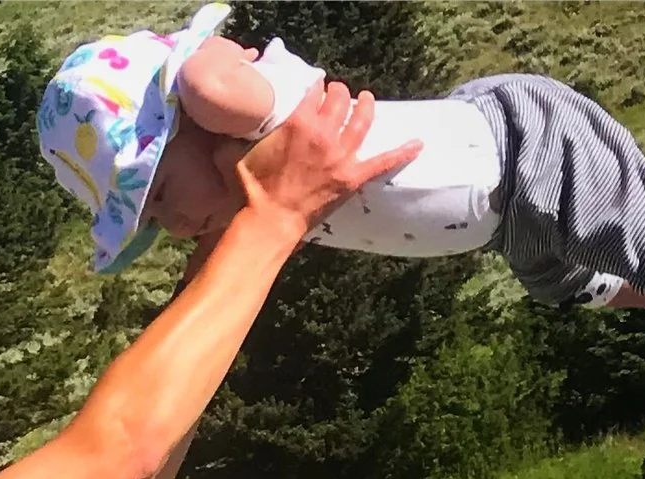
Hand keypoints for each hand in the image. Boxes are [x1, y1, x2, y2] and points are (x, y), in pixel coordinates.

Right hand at [236, 79, 421, 233]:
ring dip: (366, 105)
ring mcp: (341, 155)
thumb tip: (227, 133)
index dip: (316, 88)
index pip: (314, 92)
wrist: (267, 224)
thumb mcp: (236, 158)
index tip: (315, 90)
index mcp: (299, 123)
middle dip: (340, 93)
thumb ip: (236, 139)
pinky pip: (383, 162)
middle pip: (341, 100)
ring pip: (363, 119)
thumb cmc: (251, 194)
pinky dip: (401, 153)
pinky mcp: (352, 177)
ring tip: (366, 100)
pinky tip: (417, 143)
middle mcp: (324, 134)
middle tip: (338, 94)